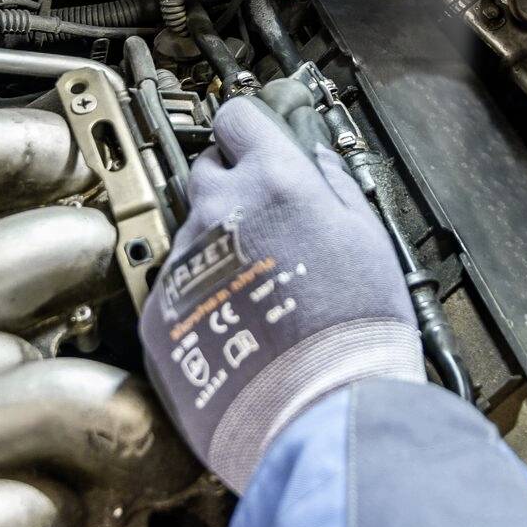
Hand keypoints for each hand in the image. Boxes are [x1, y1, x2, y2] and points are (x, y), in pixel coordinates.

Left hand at [138, 97, 421, 491]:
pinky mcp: (159, 310)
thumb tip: (316, 157)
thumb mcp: (367, 236)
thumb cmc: (353, 326)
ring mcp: (182, 261)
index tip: (255, 142)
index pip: (236, 118)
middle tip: (266, 225)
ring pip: (192, 234)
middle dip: (232, 188)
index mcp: (273, 181)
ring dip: (217, 249)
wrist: (318, 408)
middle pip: (206, 172)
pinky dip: (198, 297)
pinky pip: (174, 286)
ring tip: (258, 292)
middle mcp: (218, 210)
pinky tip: (236, 322)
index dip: (248, 129)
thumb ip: (334, 183)